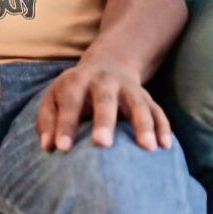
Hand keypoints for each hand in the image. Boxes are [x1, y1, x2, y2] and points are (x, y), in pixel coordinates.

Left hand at [36, 61, 171, 152]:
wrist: (107, 65)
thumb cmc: (74, 91)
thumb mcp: (55, 97)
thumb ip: (48, 120)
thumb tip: (47, 146)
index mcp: (77, 81)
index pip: (70, 102)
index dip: (65, 125)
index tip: (62, 148)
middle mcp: (104, 82)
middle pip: (105, 100)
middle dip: (104, 121)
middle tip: (102, 143)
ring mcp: (128, 89)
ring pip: (138, 105)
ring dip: (143, 125)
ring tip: (148, 147)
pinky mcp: (147, 98)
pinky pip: (158, 112)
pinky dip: (163, 127)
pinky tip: (165, 146)